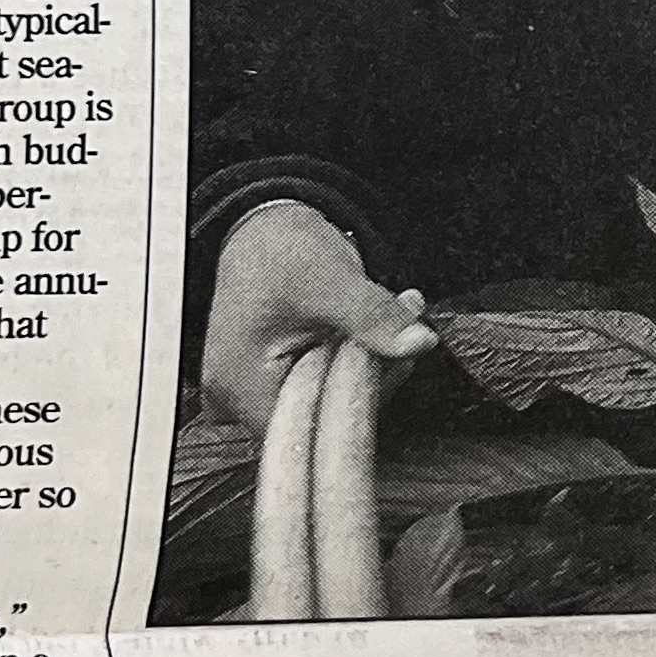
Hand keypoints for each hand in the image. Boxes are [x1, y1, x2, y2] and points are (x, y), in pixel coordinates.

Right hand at [203, 201, 433, 444]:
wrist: (264, 230)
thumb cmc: (280, 250)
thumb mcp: (330, 279)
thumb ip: (374, 317)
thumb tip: (418, 342)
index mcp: (240, 386)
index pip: (316, 426)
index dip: (362, 393)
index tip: (393, 351)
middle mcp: (238, 401)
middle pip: (324, 418)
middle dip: (371, 373)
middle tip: (401, 325)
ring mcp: (254, 394)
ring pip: (330, 402)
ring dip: (367, 365)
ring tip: (389, 317)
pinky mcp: (276, 383)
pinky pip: (325, 388)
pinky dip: (353, 363)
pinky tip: (367, 331)